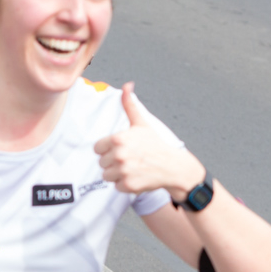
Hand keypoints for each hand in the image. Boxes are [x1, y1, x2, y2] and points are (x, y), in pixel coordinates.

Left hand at [94, 84, 204, 199]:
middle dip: (113, 162)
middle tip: (130, 159)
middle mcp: (118, 155)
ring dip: (117, 174)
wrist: (174, 167)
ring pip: (107, 175)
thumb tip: (127, 85)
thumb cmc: (155, 144)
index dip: (108, 149)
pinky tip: (137, 177)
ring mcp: (123, 171)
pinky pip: (116, 186)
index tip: (121, 149)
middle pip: (101, 162)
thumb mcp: (141, 123)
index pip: (97, 148)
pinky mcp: (128, 185)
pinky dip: (125, 184)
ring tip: (132, 168)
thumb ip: (129, 104)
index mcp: (117, 139)